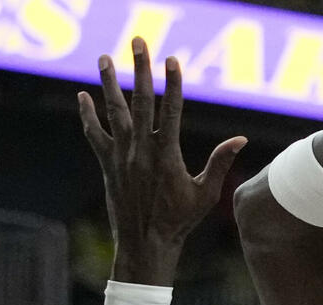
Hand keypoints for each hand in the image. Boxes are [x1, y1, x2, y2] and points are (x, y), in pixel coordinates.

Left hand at [77, 37, 246, 284]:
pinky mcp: (108, 164)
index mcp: (167, 155)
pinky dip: (88, 115)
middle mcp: (141, 150)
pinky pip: (95, 134)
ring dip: (110, 83)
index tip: (172, 59)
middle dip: (141, 69)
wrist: (145, 243)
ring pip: (114, 112)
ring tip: (105, 58)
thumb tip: (240, 140)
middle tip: (138, 43)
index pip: (170, 110)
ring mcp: (122, 156)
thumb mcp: (206, 194)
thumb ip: (220, 163)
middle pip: (141, 101)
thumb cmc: (180, 221)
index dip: (172, 83)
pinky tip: (82, 96)